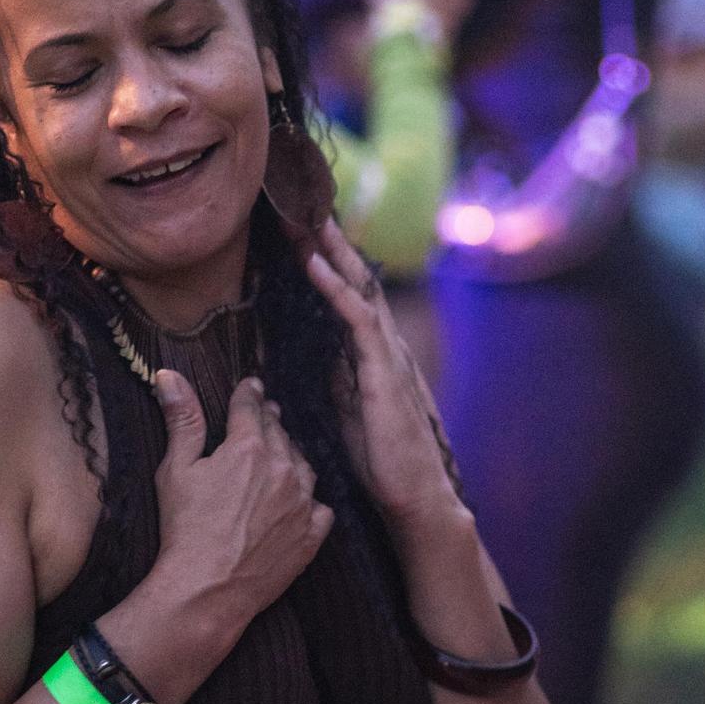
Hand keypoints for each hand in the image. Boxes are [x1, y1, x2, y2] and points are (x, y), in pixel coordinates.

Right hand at [148, 370, 332, 662]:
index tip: (251, 386)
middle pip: (279, 433)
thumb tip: (169, 376)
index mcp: (249, 448)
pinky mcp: (310, 535)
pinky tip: (302, 502)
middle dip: (269, 422)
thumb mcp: (176, 469)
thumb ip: (182, 420)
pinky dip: (311, 501)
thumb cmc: (185, 529)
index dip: (248, 394)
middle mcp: (283, 469)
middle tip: (264, 417)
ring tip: (281, 456)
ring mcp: (301, 503)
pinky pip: (320, 508)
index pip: (251, 407)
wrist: (206, 589)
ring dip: (291, 456)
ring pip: (303, 465)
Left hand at [305, 220, 461, 531]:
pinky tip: (315, 265)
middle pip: (356, 280)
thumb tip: (290, 354)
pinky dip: (335, 289)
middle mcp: (384, 345)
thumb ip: (326, 376)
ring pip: (359, 289)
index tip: (299, 232)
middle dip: (329, 243)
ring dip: (331, 252)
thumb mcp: (342, 409)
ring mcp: (387, 355)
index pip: (348, 296)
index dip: (326, 262)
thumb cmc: (380, 460)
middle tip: (300, 206)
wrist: (414, 497)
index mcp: (372, 354)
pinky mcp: (384, 372)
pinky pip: (358, 319)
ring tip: (306, 220)